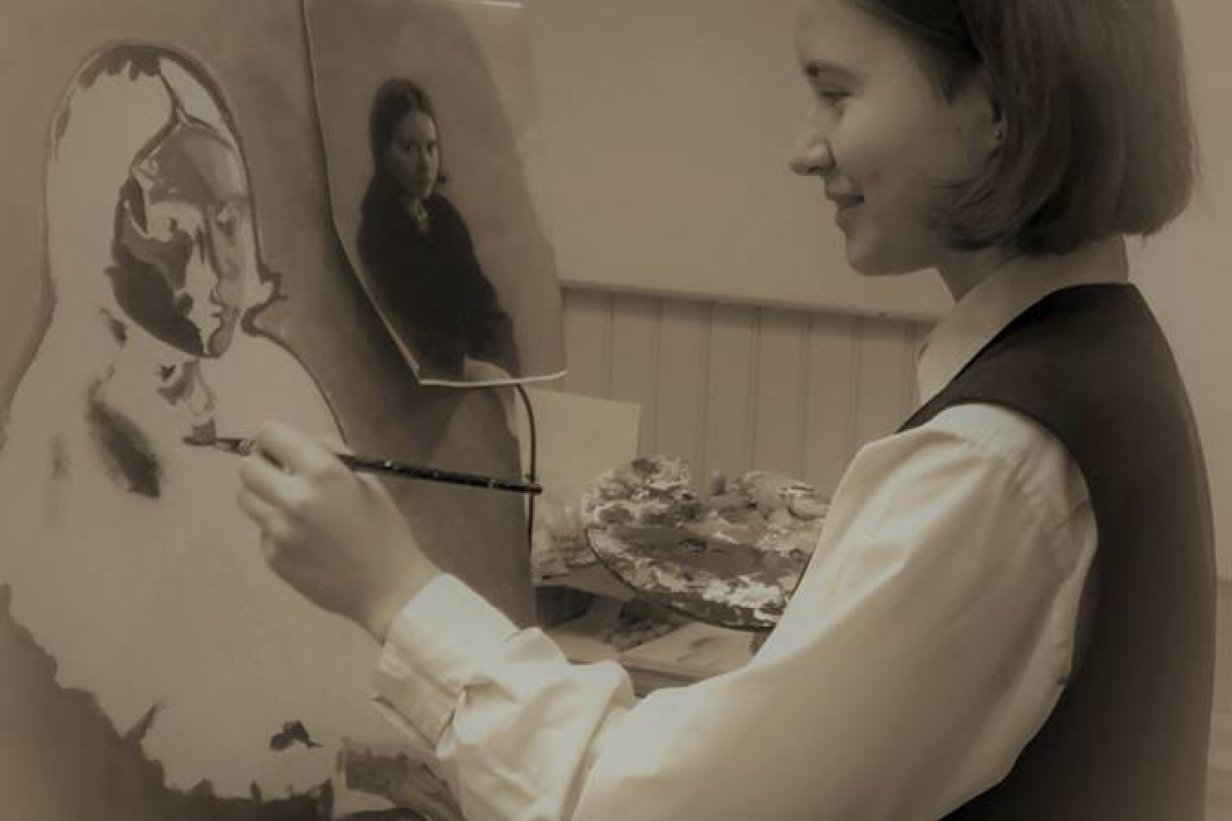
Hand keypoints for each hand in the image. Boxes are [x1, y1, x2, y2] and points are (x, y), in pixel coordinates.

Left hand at [236, 421, 439, 641]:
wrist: (388, 588)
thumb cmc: (385, 530)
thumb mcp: (368, 481)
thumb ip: (331, 455)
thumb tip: (301, 444)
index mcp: (323, 474)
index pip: (270, 434)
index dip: (274, 437)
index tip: (282, 447)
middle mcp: (293, 498)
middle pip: (247, 467)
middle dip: (263, 466)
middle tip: (282, 476)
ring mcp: (278, 530)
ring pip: (246, 498)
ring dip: (263, 495)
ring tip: (290, 507)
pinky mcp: (272, 556)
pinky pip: (261, 529)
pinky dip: (276, 528)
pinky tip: (303, 539)